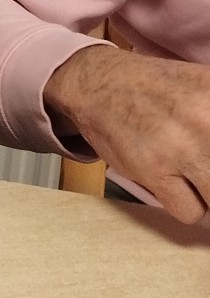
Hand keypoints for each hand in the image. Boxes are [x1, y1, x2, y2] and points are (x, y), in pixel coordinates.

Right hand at [44, 47, 209, 223]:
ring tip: (197, 177)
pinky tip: (177, 185)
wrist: (98, 85)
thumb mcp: (207, 87)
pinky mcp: (154, 168)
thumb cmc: (159, 90)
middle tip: (204, 171)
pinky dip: (188, 205)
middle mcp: (206, 118)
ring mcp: (181, 145)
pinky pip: (192, 212)